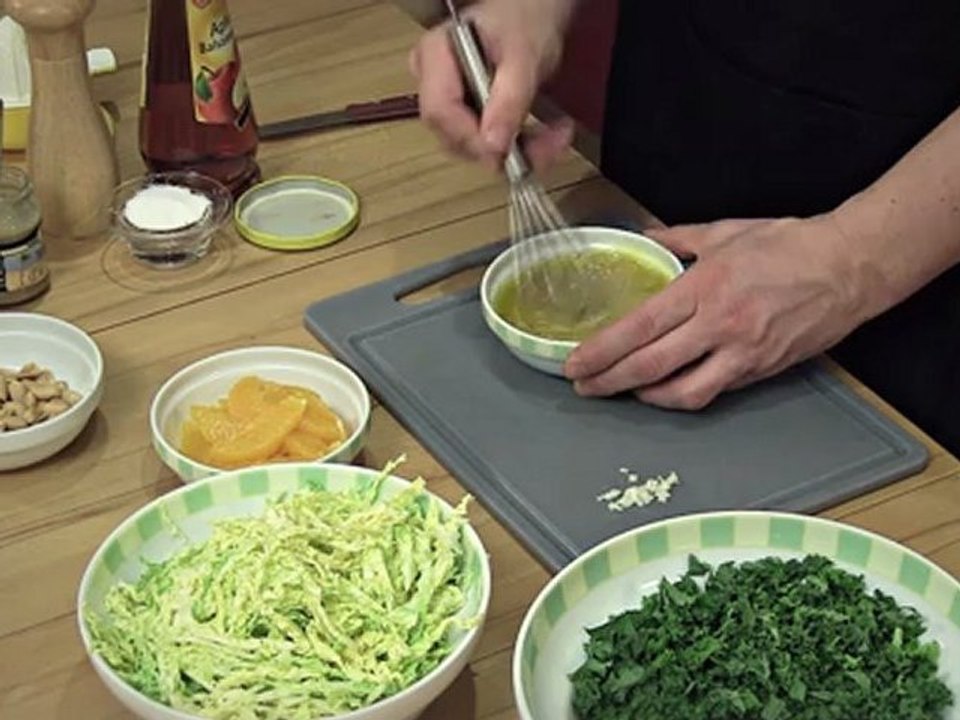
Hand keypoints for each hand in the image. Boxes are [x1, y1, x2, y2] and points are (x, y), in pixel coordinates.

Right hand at [410, 0, 574, 171]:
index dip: (470, 138)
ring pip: (474, 148)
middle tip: (549, 144)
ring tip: (557, 137)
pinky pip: (487, 146)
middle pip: (454, 136)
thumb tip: (494, 146)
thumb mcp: (523, 56)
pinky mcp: (466, 118)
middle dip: (502, 149)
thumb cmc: (522, 20)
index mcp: (435, 55)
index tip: (505, 151)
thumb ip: (508, 100)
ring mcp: (448, 103)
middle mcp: (432, 83)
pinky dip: (521, 148)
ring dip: (519, 152)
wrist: (530, 15)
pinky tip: (549, 137)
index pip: (439, 111)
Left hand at [563, 215, 873, 409]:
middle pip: (650, 367)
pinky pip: (714, 390)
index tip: (576, 363)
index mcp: (704, 287)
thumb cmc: (790, 245)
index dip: (602, 351)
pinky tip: (667, 388)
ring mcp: (742, 353)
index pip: (639, 328)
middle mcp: (720, 325)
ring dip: (646, 397)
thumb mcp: (724, 231)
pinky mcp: (761, 370)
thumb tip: (647, 238)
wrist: (850, 266)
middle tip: (585, 387)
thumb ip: (677, 238)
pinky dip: (685, 393)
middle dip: (609, 382)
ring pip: (683, 393)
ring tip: (624, 391)